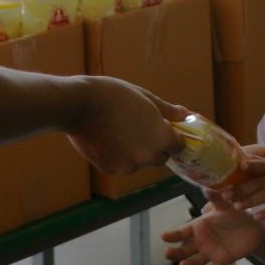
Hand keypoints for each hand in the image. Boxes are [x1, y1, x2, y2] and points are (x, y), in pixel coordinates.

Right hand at [64, 78, 179, 174]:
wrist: (79, 105)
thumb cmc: (115, 95)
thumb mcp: (145, 97)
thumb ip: (167, 111)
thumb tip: (185, 115)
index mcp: (161, 138)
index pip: (178, 147)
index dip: (172, 138)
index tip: (164, 130)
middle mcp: (148, 156)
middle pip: (159, 157)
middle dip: (154, 147)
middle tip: (139, 129)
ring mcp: (127, 165)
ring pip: (138, 163)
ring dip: (134, 153)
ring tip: (120, 131)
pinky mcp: (109, 169)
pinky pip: (120, 165)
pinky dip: (117, 156)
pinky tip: (107, 139)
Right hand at [162, 205, 263, 264]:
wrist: (252, 228)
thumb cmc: (235, 214)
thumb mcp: (225, 206)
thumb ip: (216, 199)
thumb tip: (206, 188)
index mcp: (199, 227)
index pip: (182, 232)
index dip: (172, 235)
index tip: (163, 236)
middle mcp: (201, 241)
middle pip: (184, 250)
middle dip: (175, 253)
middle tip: (168, 253)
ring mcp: (210, 252)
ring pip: (195, 262)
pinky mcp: (222, 260)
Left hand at [224, 166, 264, 218]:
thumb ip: (262, 164)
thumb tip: (240, 159)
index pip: (262, 164)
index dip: (251, 164)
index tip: (237, 165)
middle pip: (258, 182)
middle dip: (240, 189)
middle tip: (224, 195)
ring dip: (250, 201)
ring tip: (236, 207)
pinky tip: (256, 217)